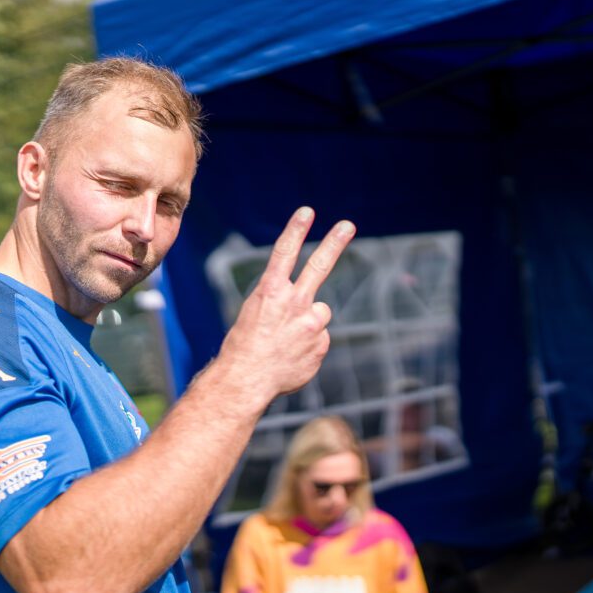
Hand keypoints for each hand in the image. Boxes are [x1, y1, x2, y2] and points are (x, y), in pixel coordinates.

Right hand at [219, 207, 354, 409]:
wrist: (246, 380)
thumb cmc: (245, 347)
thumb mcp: (255, 314)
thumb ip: (285, 306)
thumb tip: (317, 314)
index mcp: (270, 291)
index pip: (284, 252)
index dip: (296, 230)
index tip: (307, 211)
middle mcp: (294, 302)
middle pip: (318, 266)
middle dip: (334, 243)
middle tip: (347, 225)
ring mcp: (311, 324)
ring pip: (319, 314)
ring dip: (309, 323)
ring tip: (287, 341)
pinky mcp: (321, 344)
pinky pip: (319, 339)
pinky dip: (309, 347)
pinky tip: (291, 357)